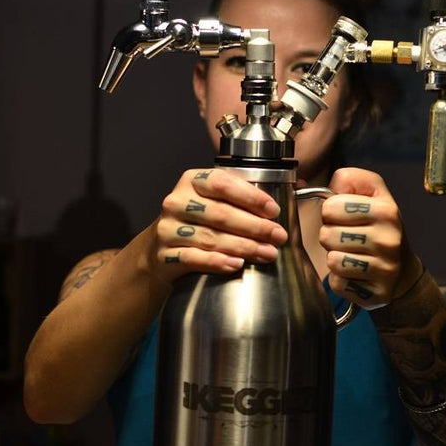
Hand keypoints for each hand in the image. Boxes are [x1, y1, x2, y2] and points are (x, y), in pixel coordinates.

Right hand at [150, 168, 288, 282]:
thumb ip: (241, 196)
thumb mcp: (214, 199)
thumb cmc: (198, 220)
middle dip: (255, 227)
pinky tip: (236, 264)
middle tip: (278, 236)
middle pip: (221, 214)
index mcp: (192, 181)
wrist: (160, 246)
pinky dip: (217, 262)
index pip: (222, 184)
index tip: (273, 211)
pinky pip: (194, 258)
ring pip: (211, 238)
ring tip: (267, 253)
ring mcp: (168, 228)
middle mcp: (177, 202)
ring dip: (244, 247)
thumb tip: (285, 200)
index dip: (250, 197)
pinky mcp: (164, 254)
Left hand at [320, 167, 423, 308]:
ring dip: (335, 258)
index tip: (343, 216)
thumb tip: (331, 185)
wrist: (402, 270)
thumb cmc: (379, 228)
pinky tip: (356, 274)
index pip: (331, 207)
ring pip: (332, 260)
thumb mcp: (372, 194)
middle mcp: (389, 239)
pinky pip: (339, 284)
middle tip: (347, 238)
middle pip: (327, 235)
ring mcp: (385, 268)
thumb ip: (350, 179)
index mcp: (386, 210)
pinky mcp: (377, 292)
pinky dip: (341, 280)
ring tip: (351, 255)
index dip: (331, 211)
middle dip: (331, 236)